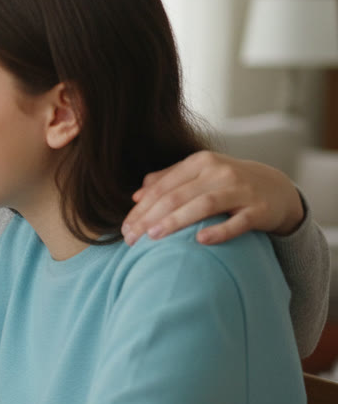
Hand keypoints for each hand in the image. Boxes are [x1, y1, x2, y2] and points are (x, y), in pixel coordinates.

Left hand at [121, 151, 304, 245]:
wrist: (277, 189)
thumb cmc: (228, 185)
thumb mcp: (200, 175)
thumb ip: (169, 180)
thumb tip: (137, 194)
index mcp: (200, 163)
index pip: (162, 187)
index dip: (141, 208)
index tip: (125, 229)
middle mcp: (219, 172)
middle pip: (177, 196)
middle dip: (150, 217)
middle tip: (131, 239)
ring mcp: (241, 189)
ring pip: (203, 205)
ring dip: (176, 221)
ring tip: (154, 237)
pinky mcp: (259, 209)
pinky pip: (238, 221)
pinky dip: (220, 230)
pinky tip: (200, 241)